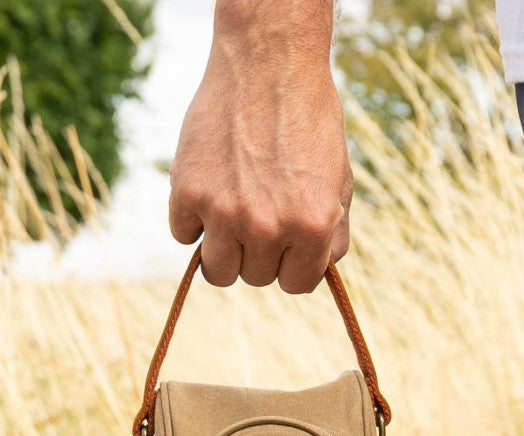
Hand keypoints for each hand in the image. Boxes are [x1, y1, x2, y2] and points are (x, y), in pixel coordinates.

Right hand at [167, 18, 351, 293]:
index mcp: (312, 227)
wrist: (268, 62)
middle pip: (256, 278)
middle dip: (260, 253)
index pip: (295, 285)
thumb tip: (316, 273)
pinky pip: (183, 234)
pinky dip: (192, 219)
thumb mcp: (340, 181)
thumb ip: (332, 235)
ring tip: (232, 216)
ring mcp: (224, 211)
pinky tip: (208, 188)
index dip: (291, 265)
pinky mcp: (187, 191)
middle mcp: (268, 226)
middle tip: (260, 213)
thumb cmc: (309, 120)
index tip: (287, 243)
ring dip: (224, 250)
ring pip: (218, 272)